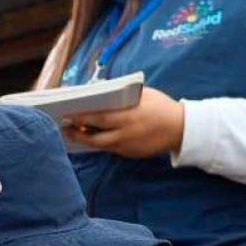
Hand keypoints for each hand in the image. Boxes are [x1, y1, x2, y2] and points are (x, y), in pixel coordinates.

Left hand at [64, 86, 183, 158]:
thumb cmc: (160, 106)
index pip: (98, 119)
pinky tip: (91, 137)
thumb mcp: (143, 95)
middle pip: (94, 138)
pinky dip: (99, 143)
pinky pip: (110, 149)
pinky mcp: (130, 154)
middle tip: (64, 127)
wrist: (182, 129)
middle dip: (77, 133)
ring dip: (85, 140)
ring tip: (73, 133)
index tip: (66, 114)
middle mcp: (126, 134)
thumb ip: (122, 95)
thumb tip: (98, 92)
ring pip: (100, 146)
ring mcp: (128, 147)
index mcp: (129, 117)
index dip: (80, 118)